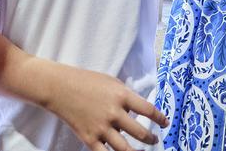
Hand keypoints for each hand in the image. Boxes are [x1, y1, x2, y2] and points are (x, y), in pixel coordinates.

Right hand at [42, 64, 166, 150]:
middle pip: (140, 133)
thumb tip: (139, 108)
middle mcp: (114, 113)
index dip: (160, 118)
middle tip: (154, 140)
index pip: (148, 110)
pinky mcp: (89, 138)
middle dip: (151, 139)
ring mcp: (101, 128)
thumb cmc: (86, 81)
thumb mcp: (110, 81)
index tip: (165, 123)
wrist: (59, 88)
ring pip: (126, 149)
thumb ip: (125, 95)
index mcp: (121, 95)